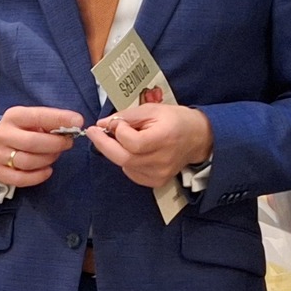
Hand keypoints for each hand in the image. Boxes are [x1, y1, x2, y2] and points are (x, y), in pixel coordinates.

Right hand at [0, 103, 87, 189]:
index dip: (59, 119)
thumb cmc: (23, 130)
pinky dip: (39, 176)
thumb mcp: (34, 119)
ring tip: (55, 155)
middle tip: (68, 143)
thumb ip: (51, 121)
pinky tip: (47, 170)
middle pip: (32, 142)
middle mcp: (3, 135)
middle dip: (55, 144)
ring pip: (28, 162)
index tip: (78, 122)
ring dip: (48, 159)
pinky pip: (21, 179)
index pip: (38, 116)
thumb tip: (75, 123)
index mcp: (13, 116)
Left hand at [84, 101, 212, 189]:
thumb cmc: (175, 120)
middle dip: (103, 144)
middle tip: (93, 132)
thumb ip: (126, 117)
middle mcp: (162, 160)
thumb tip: (102, 124)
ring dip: (115, 151)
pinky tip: (132, 152)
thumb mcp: (152, 109)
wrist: (197, 138)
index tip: (114, 122)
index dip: (119, 132)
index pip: (133, 142)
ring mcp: (159, 174)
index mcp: (164, 138)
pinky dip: (126, 161)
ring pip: (125, 166)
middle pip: (123, 158)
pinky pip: (131, 173)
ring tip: (119, 139)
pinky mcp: (156, 181)